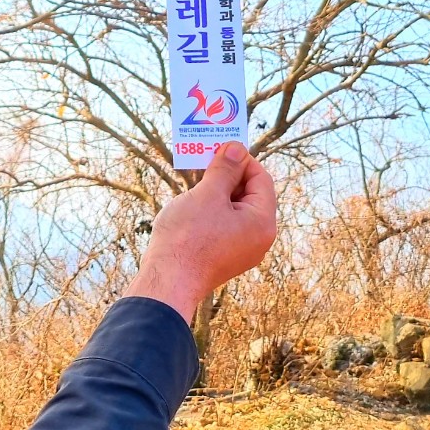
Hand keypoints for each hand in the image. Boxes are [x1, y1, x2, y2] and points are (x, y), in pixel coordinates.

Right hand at [125, 142, 277, 321]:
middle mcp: (258, 238)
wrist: (168, 282)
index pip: (262, 179)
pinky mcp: (225, 257)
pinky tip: (192, 208)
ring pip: (235, 210)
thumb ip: (225, 169)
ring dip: (217, 193)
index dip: (241, 160)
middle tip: (204, 162)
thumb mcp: (208, 194)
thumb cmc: (188, 237)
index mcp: (262, 222)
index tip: (218, 149)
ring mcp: (242, 250)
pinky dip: (212, 211)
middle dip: (228, 176)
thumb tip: (237, 148)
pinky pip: (225, 226)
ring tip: (194, 184)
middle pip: (250, 195)